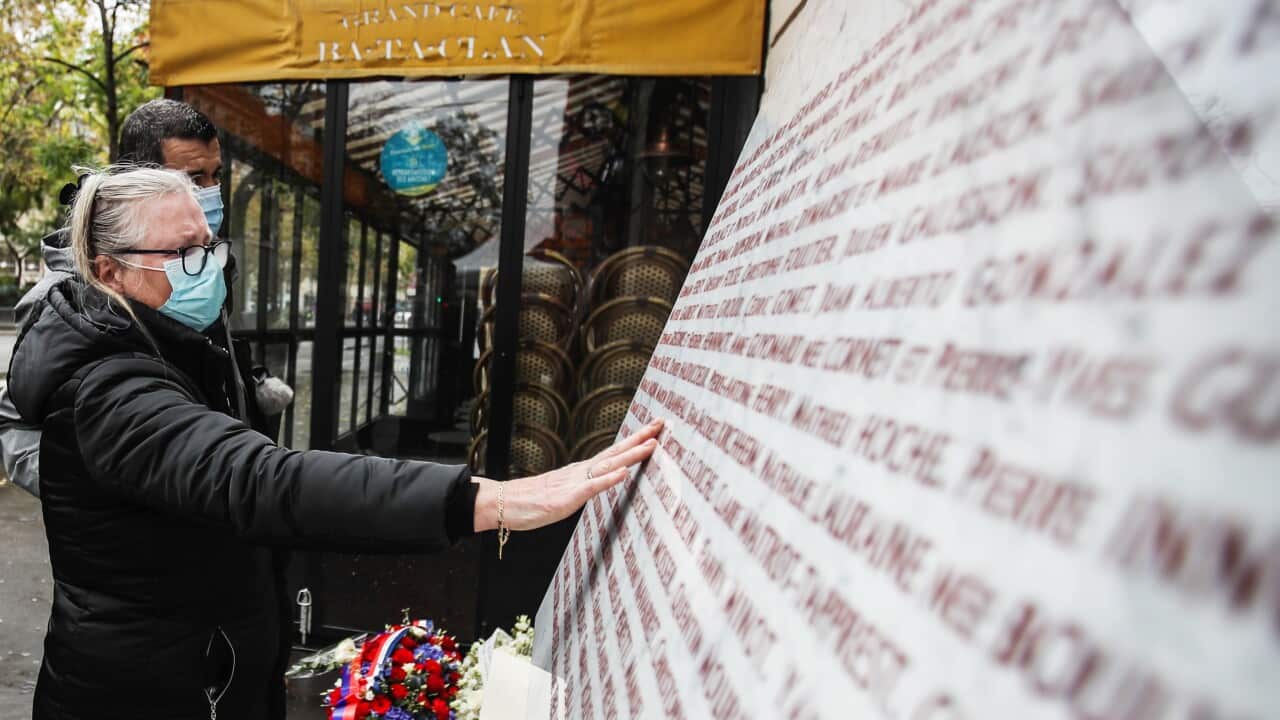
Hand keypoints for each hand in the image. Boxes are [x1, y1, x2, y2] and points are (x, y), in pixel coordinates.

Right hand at [473, 419, 663, 531]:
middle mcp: (580, 472)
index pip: (614, 452)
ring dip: (630, 454)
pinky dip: (608, 479)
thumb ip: (582, 487)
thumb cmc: (531, 501)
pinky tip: (623, 472)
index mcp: (581, 471)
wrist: (503, 503)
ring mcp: (573, 483)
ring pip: (607, 465)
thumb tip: (599, 482)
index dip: (635, 441)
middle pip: (615, 452)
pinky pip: (590, 487)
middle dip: (640, 439)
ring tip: (651, 444)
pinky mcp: (565, 499)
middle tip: (662, 425)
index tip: (654, 429)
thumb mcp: (564, 493)